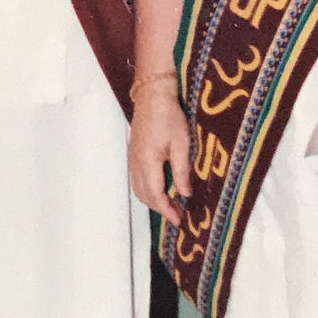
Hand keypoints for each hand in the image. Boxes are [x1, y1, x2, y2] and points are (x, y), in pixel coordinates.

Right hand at [128, 85, 191, 223]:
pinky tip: (158, 190)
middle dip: (160, 209)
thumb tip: (185, 194)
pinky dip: (146, 191)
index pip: (156, 195)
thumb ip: (181, 171)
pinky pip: (136, 180)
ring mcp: (132, 160)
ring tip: (169, 205)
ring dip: (152, 201)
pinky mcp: (133, 155)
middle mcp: (136, 164)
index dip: (167, 210)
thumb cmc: (169, 117)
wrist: (152, 97)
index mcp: (148, 162)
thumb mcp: (181, 144)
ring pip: (138, 189)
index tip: (178, 220)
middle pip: (145, 196)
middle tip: (177, 215)